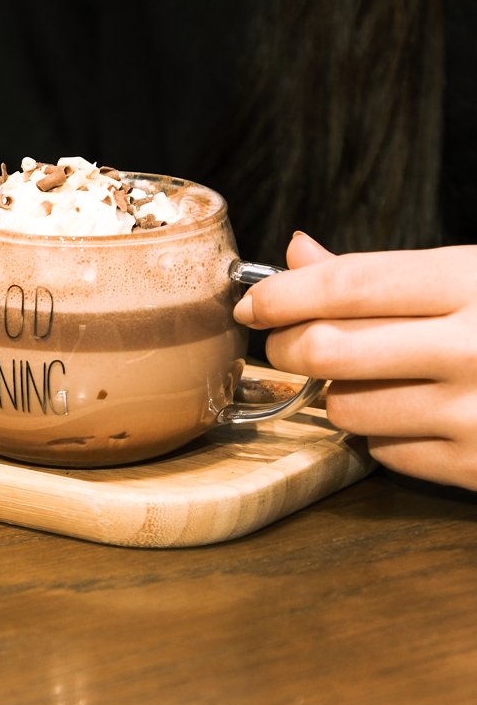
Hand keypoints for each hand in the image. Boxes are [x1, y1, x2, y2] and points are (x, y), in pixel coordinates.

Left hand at [232, 232, 476, 490]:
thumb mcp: (470, 277)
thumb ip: (380, 273)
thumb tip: (297, 252)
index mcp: (473, 281)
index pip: (349, 284)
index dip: (283, 294)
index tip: (251, 303)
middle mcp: (475, 345)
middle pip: (326, 347)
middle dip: (288, 346)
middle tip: (289, 344)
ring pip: (344, 406)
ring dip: (339, 394)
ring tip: (376, 378)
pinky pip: (383, 452)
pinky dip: (382, 435)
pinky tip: (416, 414)